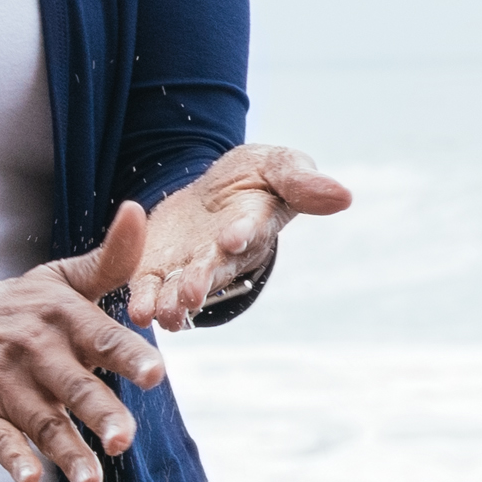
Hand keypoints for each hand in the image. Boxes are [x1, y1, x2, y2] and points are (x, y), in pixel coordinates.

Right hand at [0, 204, 170, 481]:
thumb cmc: (10, 308)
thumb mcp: (57, 280)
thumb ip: (109, 259)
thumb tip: (140, 210)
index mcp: (61, 317)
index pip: (102, 338)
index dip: (128, 356)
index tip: (155, 375)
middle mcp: (33, 350)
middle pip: (74, 387)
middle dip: (101, 414)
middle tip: (124, 440)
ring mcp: (2, 384)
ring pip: (41, 422)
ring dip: (67, 453)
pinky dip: (11, 459)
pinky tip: (29, 479)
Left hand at [121, 142, 351, 329]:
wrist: (217, 186)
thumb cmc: (258, 176)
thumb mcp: (279, 166)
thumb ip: (302, 181)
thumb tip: (344, 196)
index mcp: (254, 223)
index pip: (251, 230)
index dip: (244, 234)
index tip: (235, 238)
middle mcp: (223, 252)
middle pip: (213, 269)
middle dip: (201, 281)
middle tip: (190, 293)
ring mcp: (191, 262)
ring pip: (181, 287)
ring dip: (171, 302)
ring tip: (162, 315)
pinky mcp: (159, 263)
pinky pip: (150, 284)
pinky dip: (144, 298)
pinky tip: (137, 311)